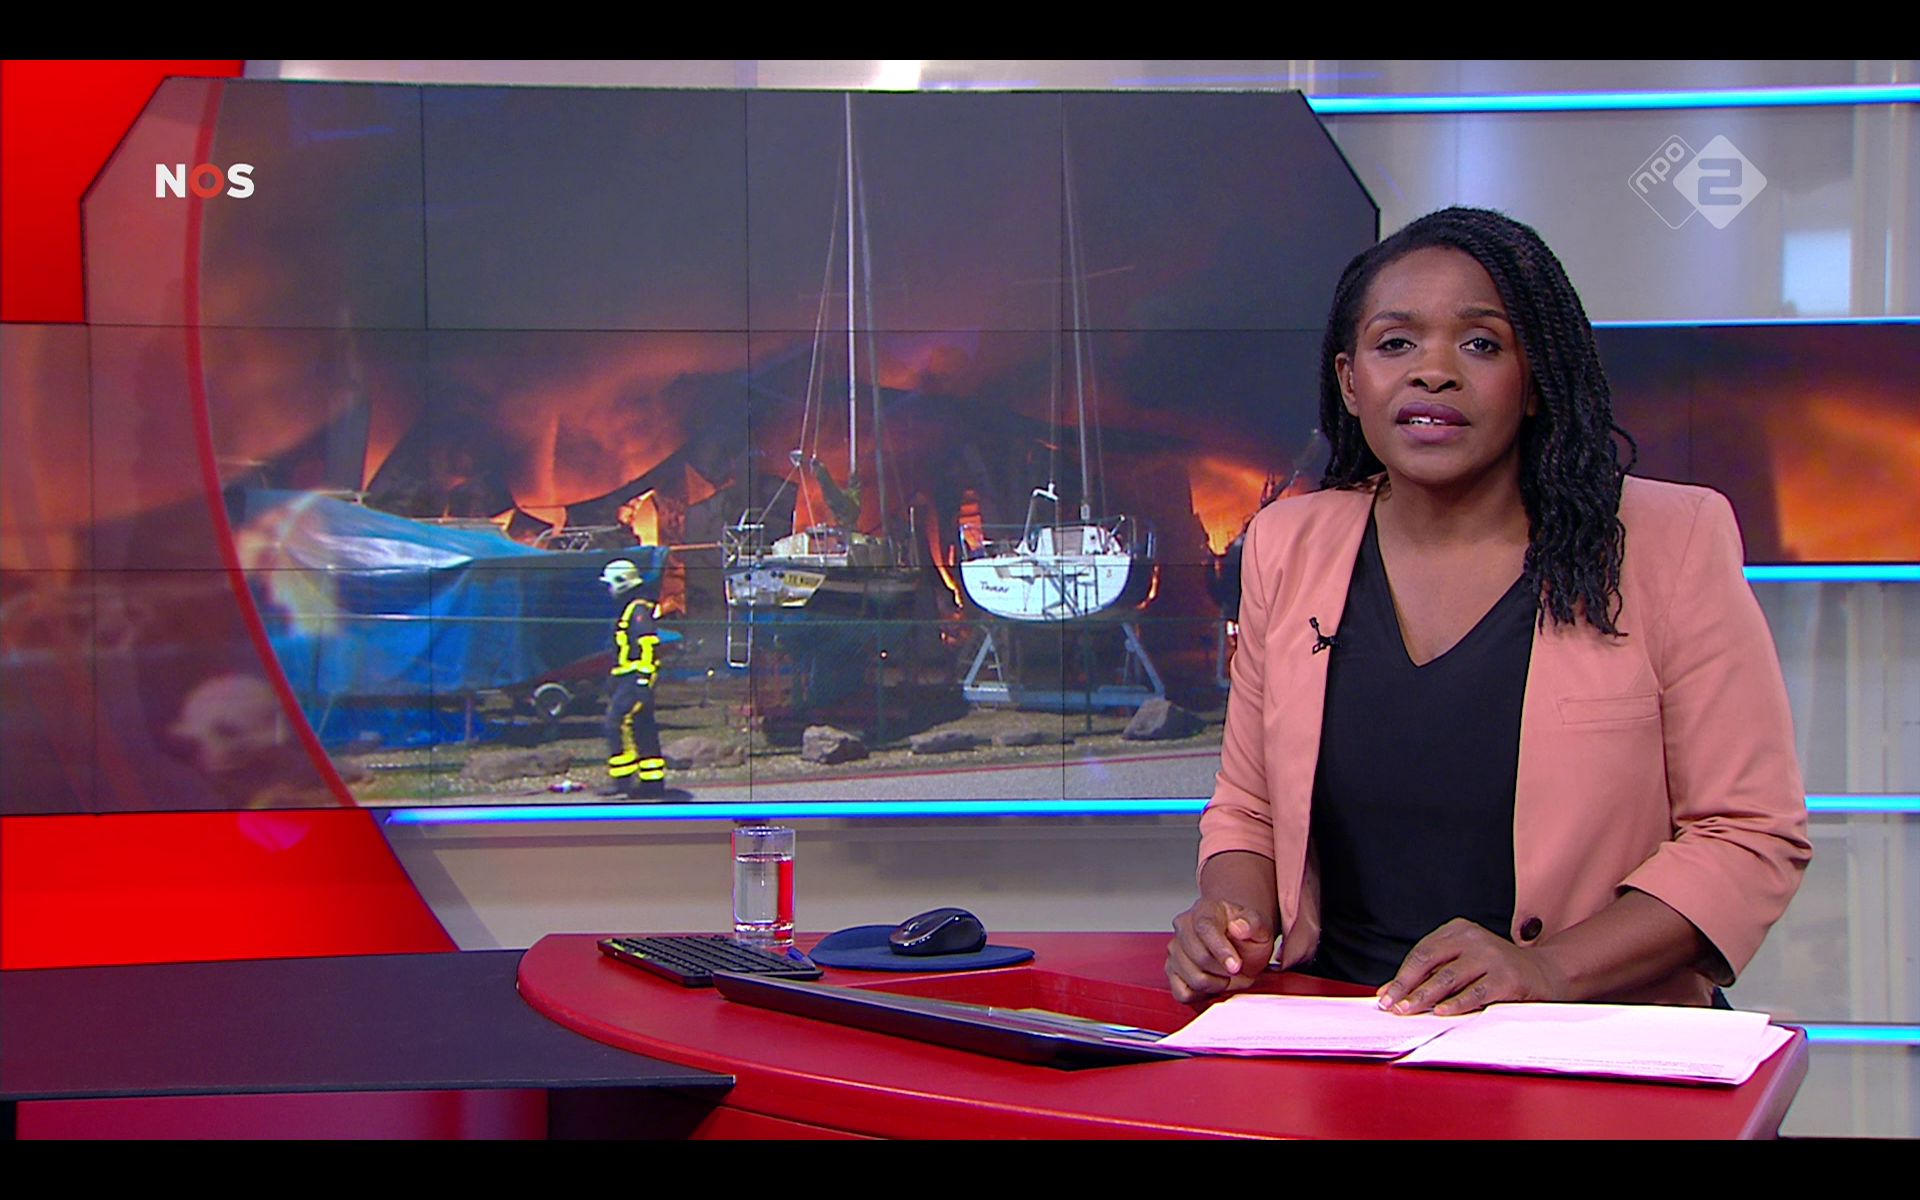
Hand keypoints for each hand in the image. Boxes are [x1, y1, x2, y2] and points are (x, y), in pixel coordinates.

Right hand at [1166, 899, 1275, 1004]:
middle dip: (1225, 971)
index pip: (1205, 929)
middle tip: (1238, 969)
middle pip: (1199, 957)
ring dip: (1217, 984)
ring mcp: (1175, 949)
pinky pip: (1183, 993)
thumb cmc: (1246, 936)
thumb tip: (1239, 927)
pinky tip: (1212, 983)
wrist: (1239, 945)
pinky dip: (1202, 995)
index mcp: (1205, 910)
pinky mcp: (1171, 971)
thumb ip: (1253, 924)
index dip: (1221, 950)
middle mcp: (1184, 927)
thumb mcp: (1260, 926)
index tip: (1235, 966)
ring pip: (1193, 978)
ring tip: (1227, 976)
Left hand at [1376, 918, 1567, 1016]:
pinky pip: (1475, 993)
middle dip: (1407, 985)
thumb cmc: (1497, 969)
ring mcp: (1491, 956)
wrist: (1545, 973)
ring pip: (1449, 977)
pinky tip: (1442, 1012)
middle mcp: (1473, 938)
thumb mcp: (1464, 962)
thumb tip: (1392, 991)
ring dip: (1425, 996)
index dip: (1402, 975)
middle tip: (1392, 1005)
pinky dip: (1456, 1003)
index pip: (1422, 952)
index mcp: (1459, 930)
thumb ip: (1431, 973)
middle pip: (1430, 961)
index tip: (1387, 994)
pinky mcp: (1506, 977)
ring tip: (1409, 1010)